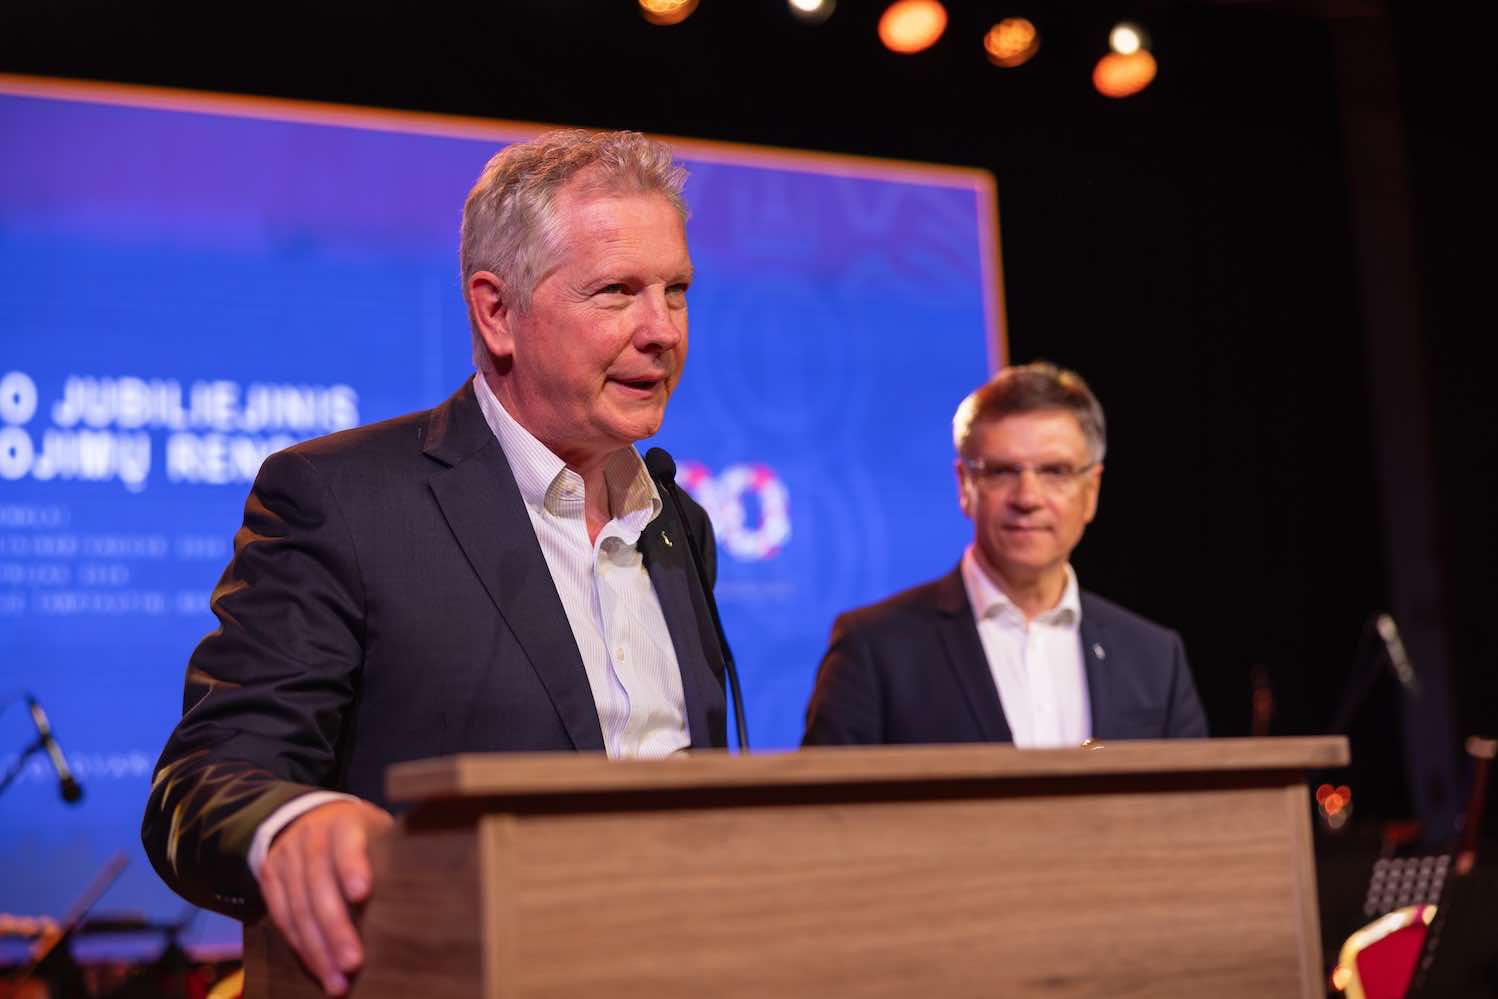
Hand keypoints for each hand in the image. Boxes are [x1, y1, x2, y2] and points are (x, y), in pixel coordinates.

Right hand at [259, 799, 393, 994]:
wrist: (309, 816)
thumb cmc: (360, 833)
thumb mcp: (378, 829)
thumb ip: (393, 853)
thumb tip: (432, 885)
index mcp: (344, 822)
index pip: (347, 842)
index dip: (353, 866)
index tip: (363, 894)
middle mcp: (310, 838)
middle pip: (319, 886)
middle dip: (335, 929)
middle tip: (352, 963)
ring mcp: (286, 858)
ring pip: (297, 909)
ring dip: (316, 949)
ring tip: (336, 981)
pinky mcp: (270, 877)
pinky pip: (281, 917)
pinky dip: (299, 947)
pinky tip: (316, 969)